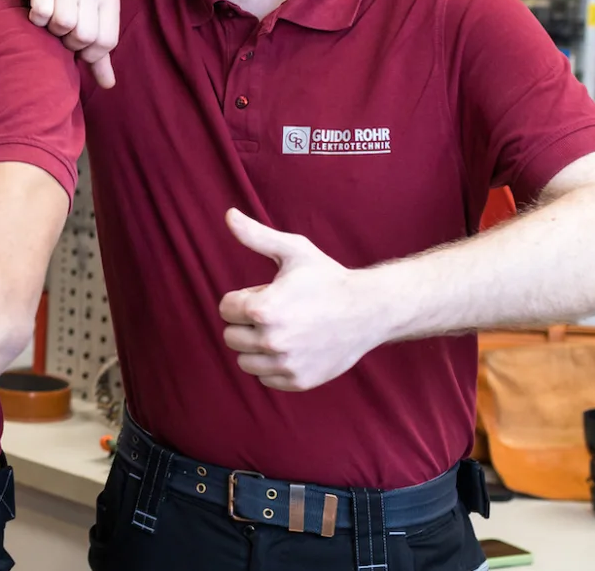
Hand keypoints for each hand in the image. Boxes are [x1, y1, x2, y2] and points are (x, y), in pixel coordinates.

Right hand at [9, 0, 120, 88]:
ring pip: (64, 24)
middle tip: (60, 28)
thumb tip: (108, 85)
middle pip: (85, 36)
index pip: (107, 41)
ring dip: (51, 28)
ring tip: (49, 16)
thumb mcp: (88, 20)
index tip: (75, 40)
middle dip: (68, 40)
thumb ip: (98, 55)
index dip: (88, 51)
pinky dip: (36, 18)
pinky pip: (43, 13)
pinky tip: (36, 9)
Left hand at [216, 209, 382, 391]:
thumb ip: (255, 236)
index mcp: (263, 310)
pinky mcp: (298, 381)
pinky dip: (272, 365)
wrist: (369, 310)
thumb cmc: (328, 278)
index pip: (225, 309)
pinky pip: (264, 377)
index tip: (267, 293)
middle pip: (231, 336)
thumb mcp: (293, 251)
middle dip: (247, 323)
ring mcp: (286, 364)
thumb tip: (229, 214)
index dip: (243, 298)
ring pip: (244, 361)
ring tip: (283, 329)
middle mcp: (272, 341)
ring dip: (256, 346)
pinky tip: (292, 347)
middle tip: (276, 312)